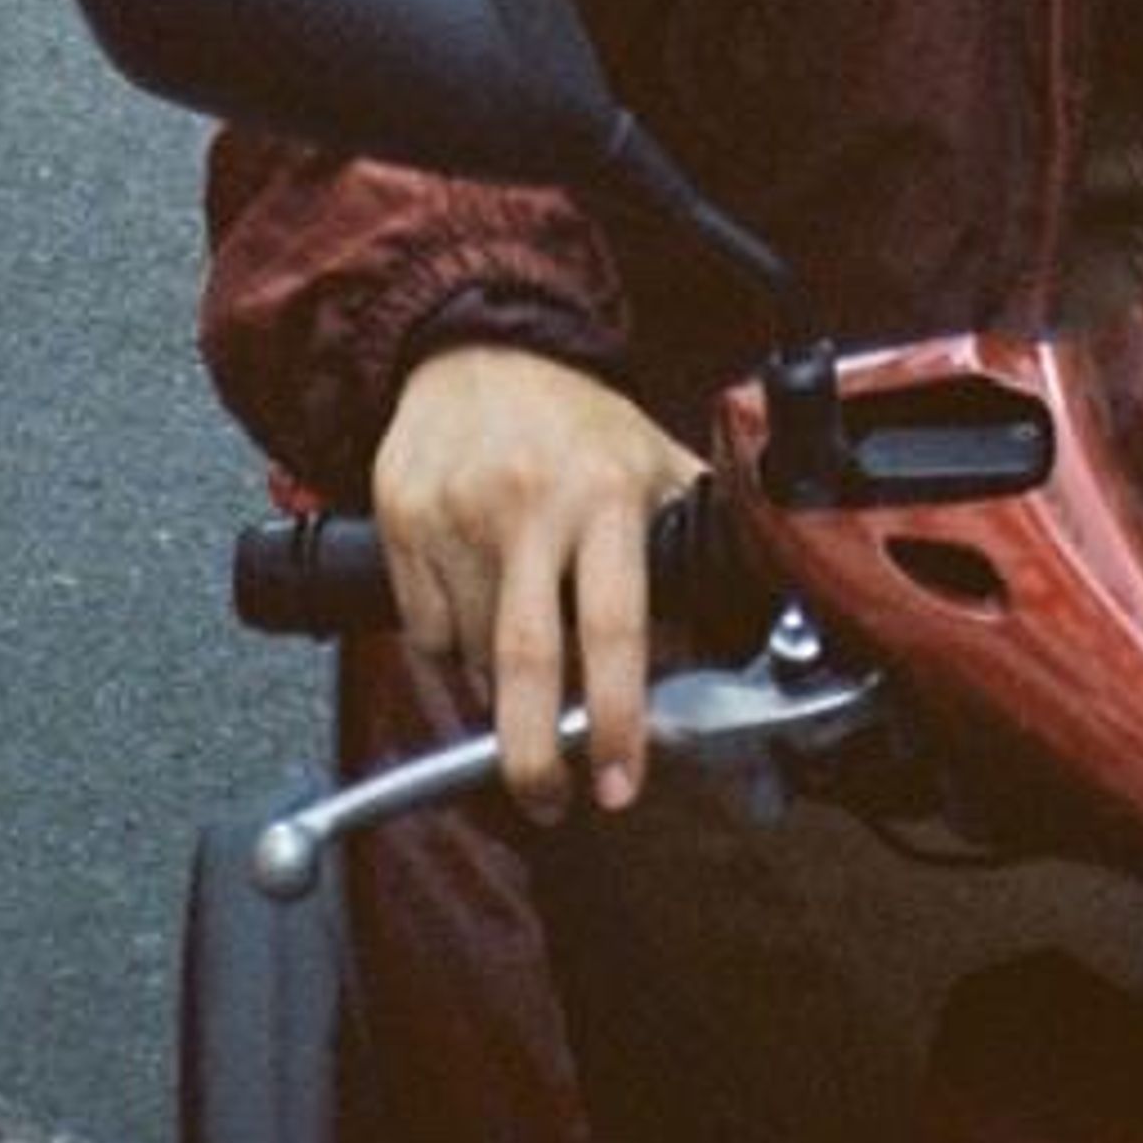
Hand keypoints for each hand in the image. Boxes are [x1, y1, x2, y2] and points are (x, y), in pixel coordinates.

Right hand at [371, 345, 703, 819]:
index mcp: (604, 492)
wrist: (475, 343)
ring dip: (500, 691)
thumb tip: (741, 619)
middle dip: (536, 755)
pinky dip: (452, 648)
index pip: (615, 627)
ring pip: (473, 657)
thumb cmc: (573, 419)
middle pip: (525, 663)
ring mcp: (455, 513)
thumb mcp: (649, 455)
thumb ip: (689, 534)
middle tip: (552, 800)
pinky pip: (425, 630)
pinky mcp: (402, 518)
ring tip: (525, 663)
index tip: (621, 783)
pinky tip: (474, 608)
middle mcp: (528, 504)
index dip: (619, 719)